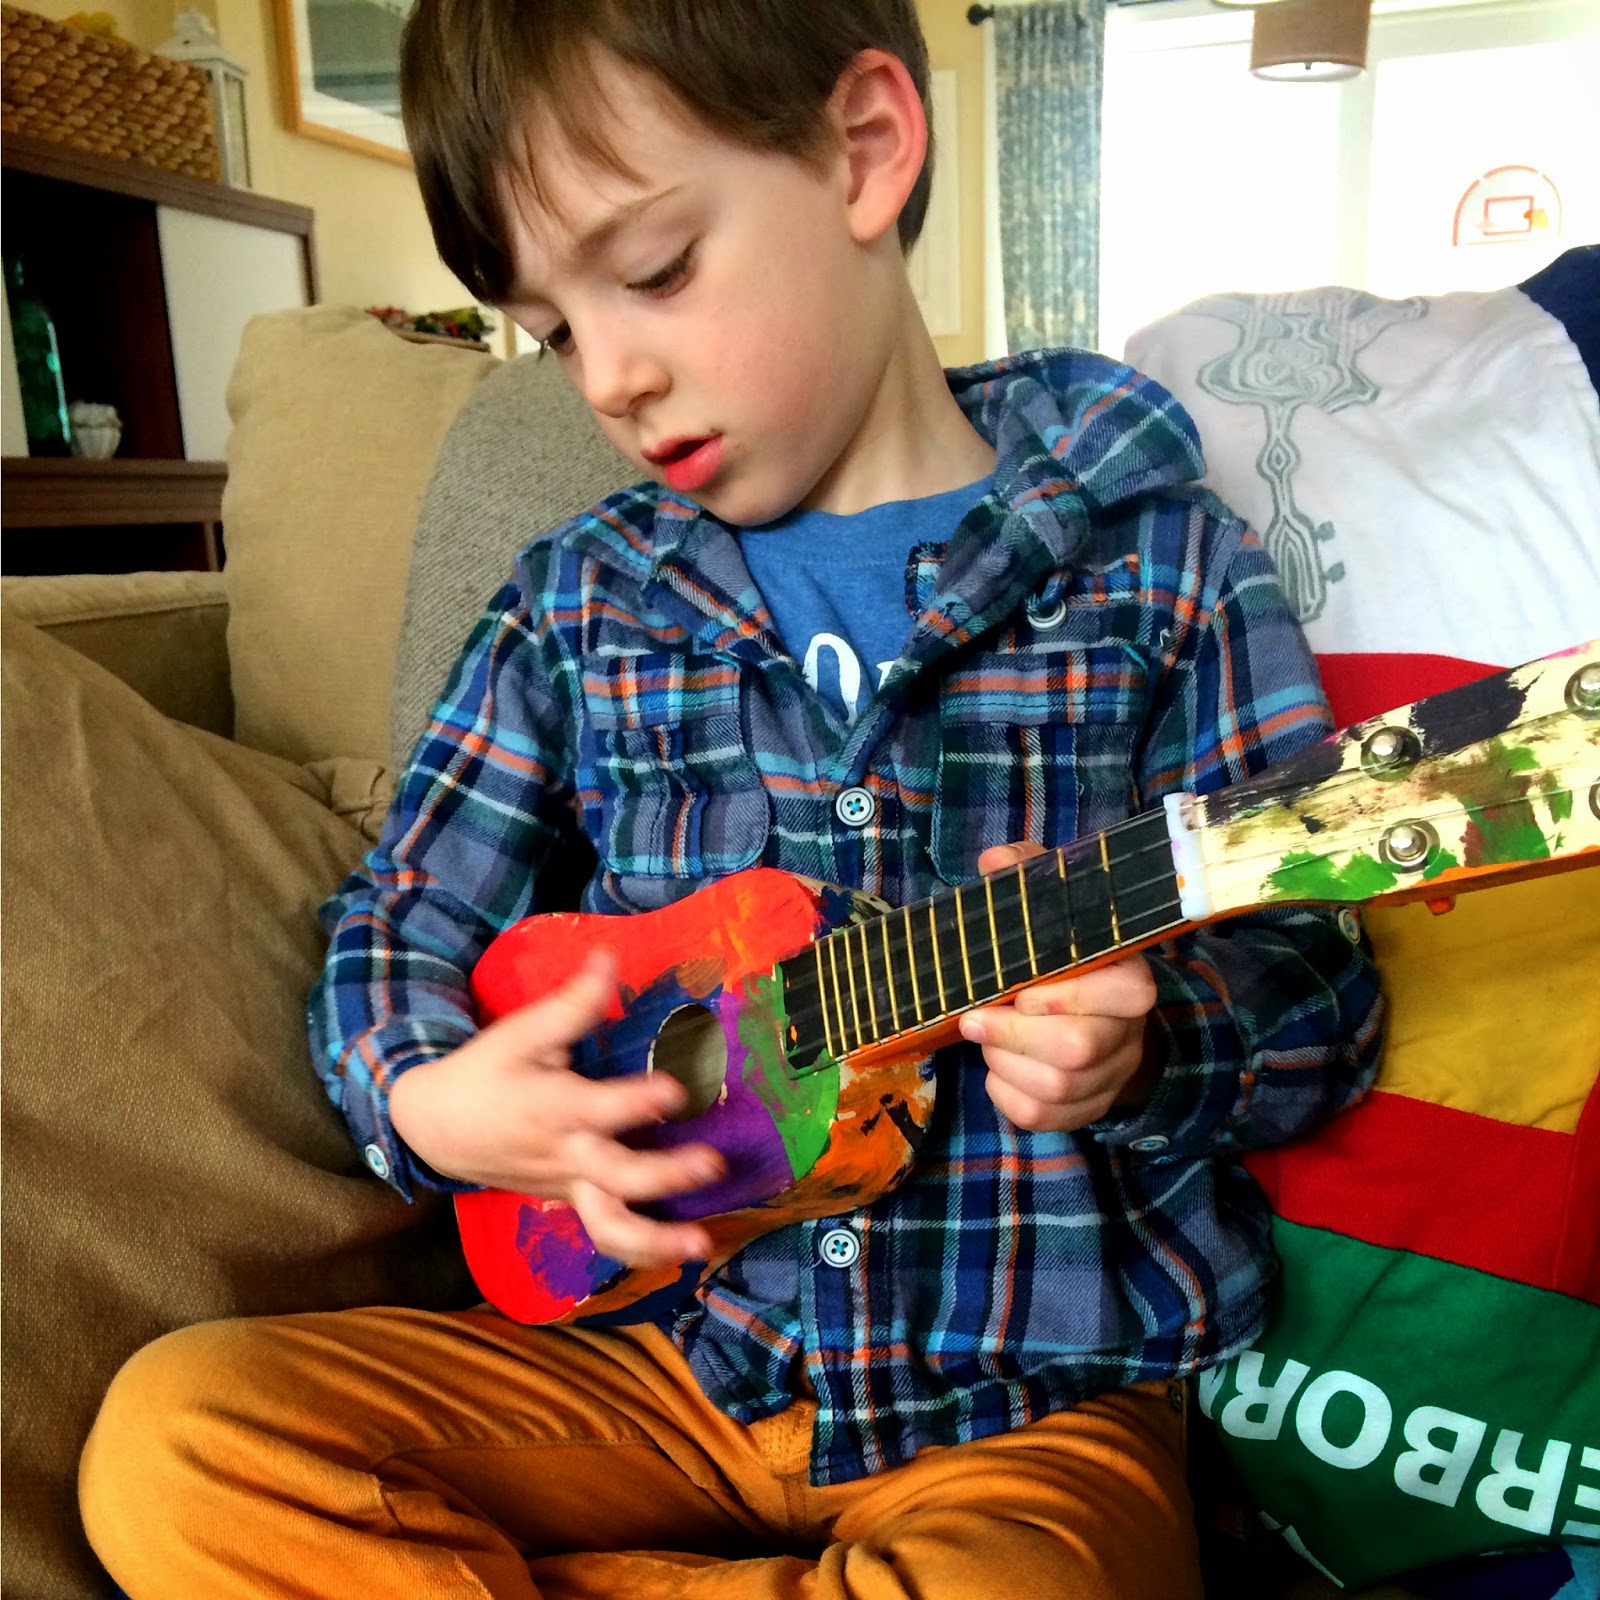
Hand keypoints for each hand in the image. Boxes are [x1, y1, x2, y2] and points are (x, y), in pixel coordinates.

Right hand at [388, 950, 722, 1267]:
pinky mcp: (569, 1201)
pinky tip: (683, 1248)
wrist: (434, 1127)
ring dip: (656, 1240)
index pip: (600, 1108)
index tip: (677, 1091)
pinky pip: (605, 1232)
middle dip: (666, 1175)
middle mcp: (565, 1154)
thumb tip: (610, 956)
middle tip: (712, 1164)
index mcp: (552, 1108)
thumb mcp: (520, 1033)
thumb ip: (572, 1003)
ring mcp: (568, 1185)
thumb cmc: (483, 1073)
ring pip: (609, 1226)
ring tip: (700, 1244)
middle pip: (617, 1176)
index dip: (639, 1101)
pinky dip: (642, 1248)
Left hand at [959, 842, 1160, 1132]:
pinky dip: (1006, 1095)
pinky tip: (994, 1068)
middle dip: (1013, 1034)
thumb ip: (1025, 877)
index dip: (1071, 997)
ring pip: (1059, 1087)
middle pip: (1080, 1048)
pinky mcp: (1086, 1106)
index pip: (1129, 995)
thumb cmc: (1058, 953)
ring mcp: (1111, 1074)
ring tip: (982, 1036)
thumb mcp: (1045, 904)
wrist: (1084, 1008)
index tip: (1023, 989)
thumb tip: (995, 861)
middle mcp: (1128, 1031)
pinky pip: (1043, 1117)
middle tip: (973, 1016)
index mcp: (1129, 977)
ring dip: (1005, 1062)